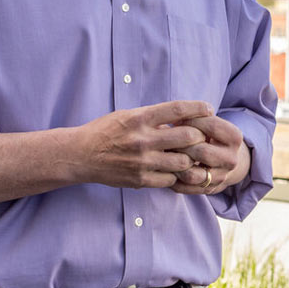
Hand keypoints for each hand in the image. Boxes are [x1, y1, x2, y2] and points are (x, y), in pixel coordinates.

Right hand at [78, 101, 213, 188]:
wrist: (80, 155)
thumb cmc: (106, 131)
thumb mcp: (128, 115)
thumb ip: (154, 117)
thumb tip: (182, 119)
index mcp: (140, 118)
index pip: (178, 109)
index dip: (198, 107)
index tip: (209, 108)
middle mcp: (143, 139)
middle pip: (188, 137)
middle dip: (200, 136)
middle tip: (201, 136)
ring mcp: (142, 161)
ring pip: (183, 162)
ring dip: (190, 158)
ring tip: (189, 155)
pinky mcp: (140, 180)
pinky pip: (170, 179)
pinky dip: (176, 174)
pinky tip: (175, 169)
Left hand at [170, 114, 248, 195]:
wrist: (225, 160)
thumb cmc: (211, 136)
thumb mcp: (209, 124)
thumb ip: (194, 118)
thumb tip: (171, 119)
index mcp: (234, 138)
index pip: (211, 126)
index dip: (189, 120)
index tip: (174, 119)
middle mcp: (231, 159)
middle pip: (202, 151)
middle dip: (181, 144)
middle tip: (166, 140)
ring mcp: (221, 177)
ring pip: (191, 174)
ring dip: (174, 164)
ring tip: (165, 155)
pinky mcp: (208, 189)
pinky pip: (184, 187)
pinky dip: (172, 178)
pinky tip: (165, 168)